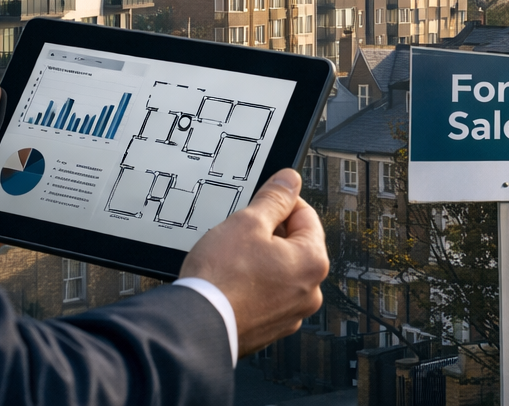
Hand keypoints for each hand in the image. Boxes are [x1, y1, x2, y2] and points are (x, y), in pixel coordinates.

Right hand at [179, 169, 329, 356]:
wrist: (196, 325)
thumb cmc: (221, 279)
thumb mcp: (248, 222)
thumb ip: (275, 197)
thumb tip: (290, 181)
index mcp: (313, 262)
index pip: (305, 214)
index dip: (281, 202)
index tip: (264, 200)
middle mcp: (309, 292)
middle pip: (294, 245)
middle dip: (269, 234)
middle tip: (241, 232)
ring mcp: (291, 313)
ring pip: (279, 271)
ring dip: (261, 260)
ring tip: (233, 259)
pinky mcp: (270, 327)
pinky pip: (267, 295)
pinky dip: (253, 285)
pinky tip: (232, 281)